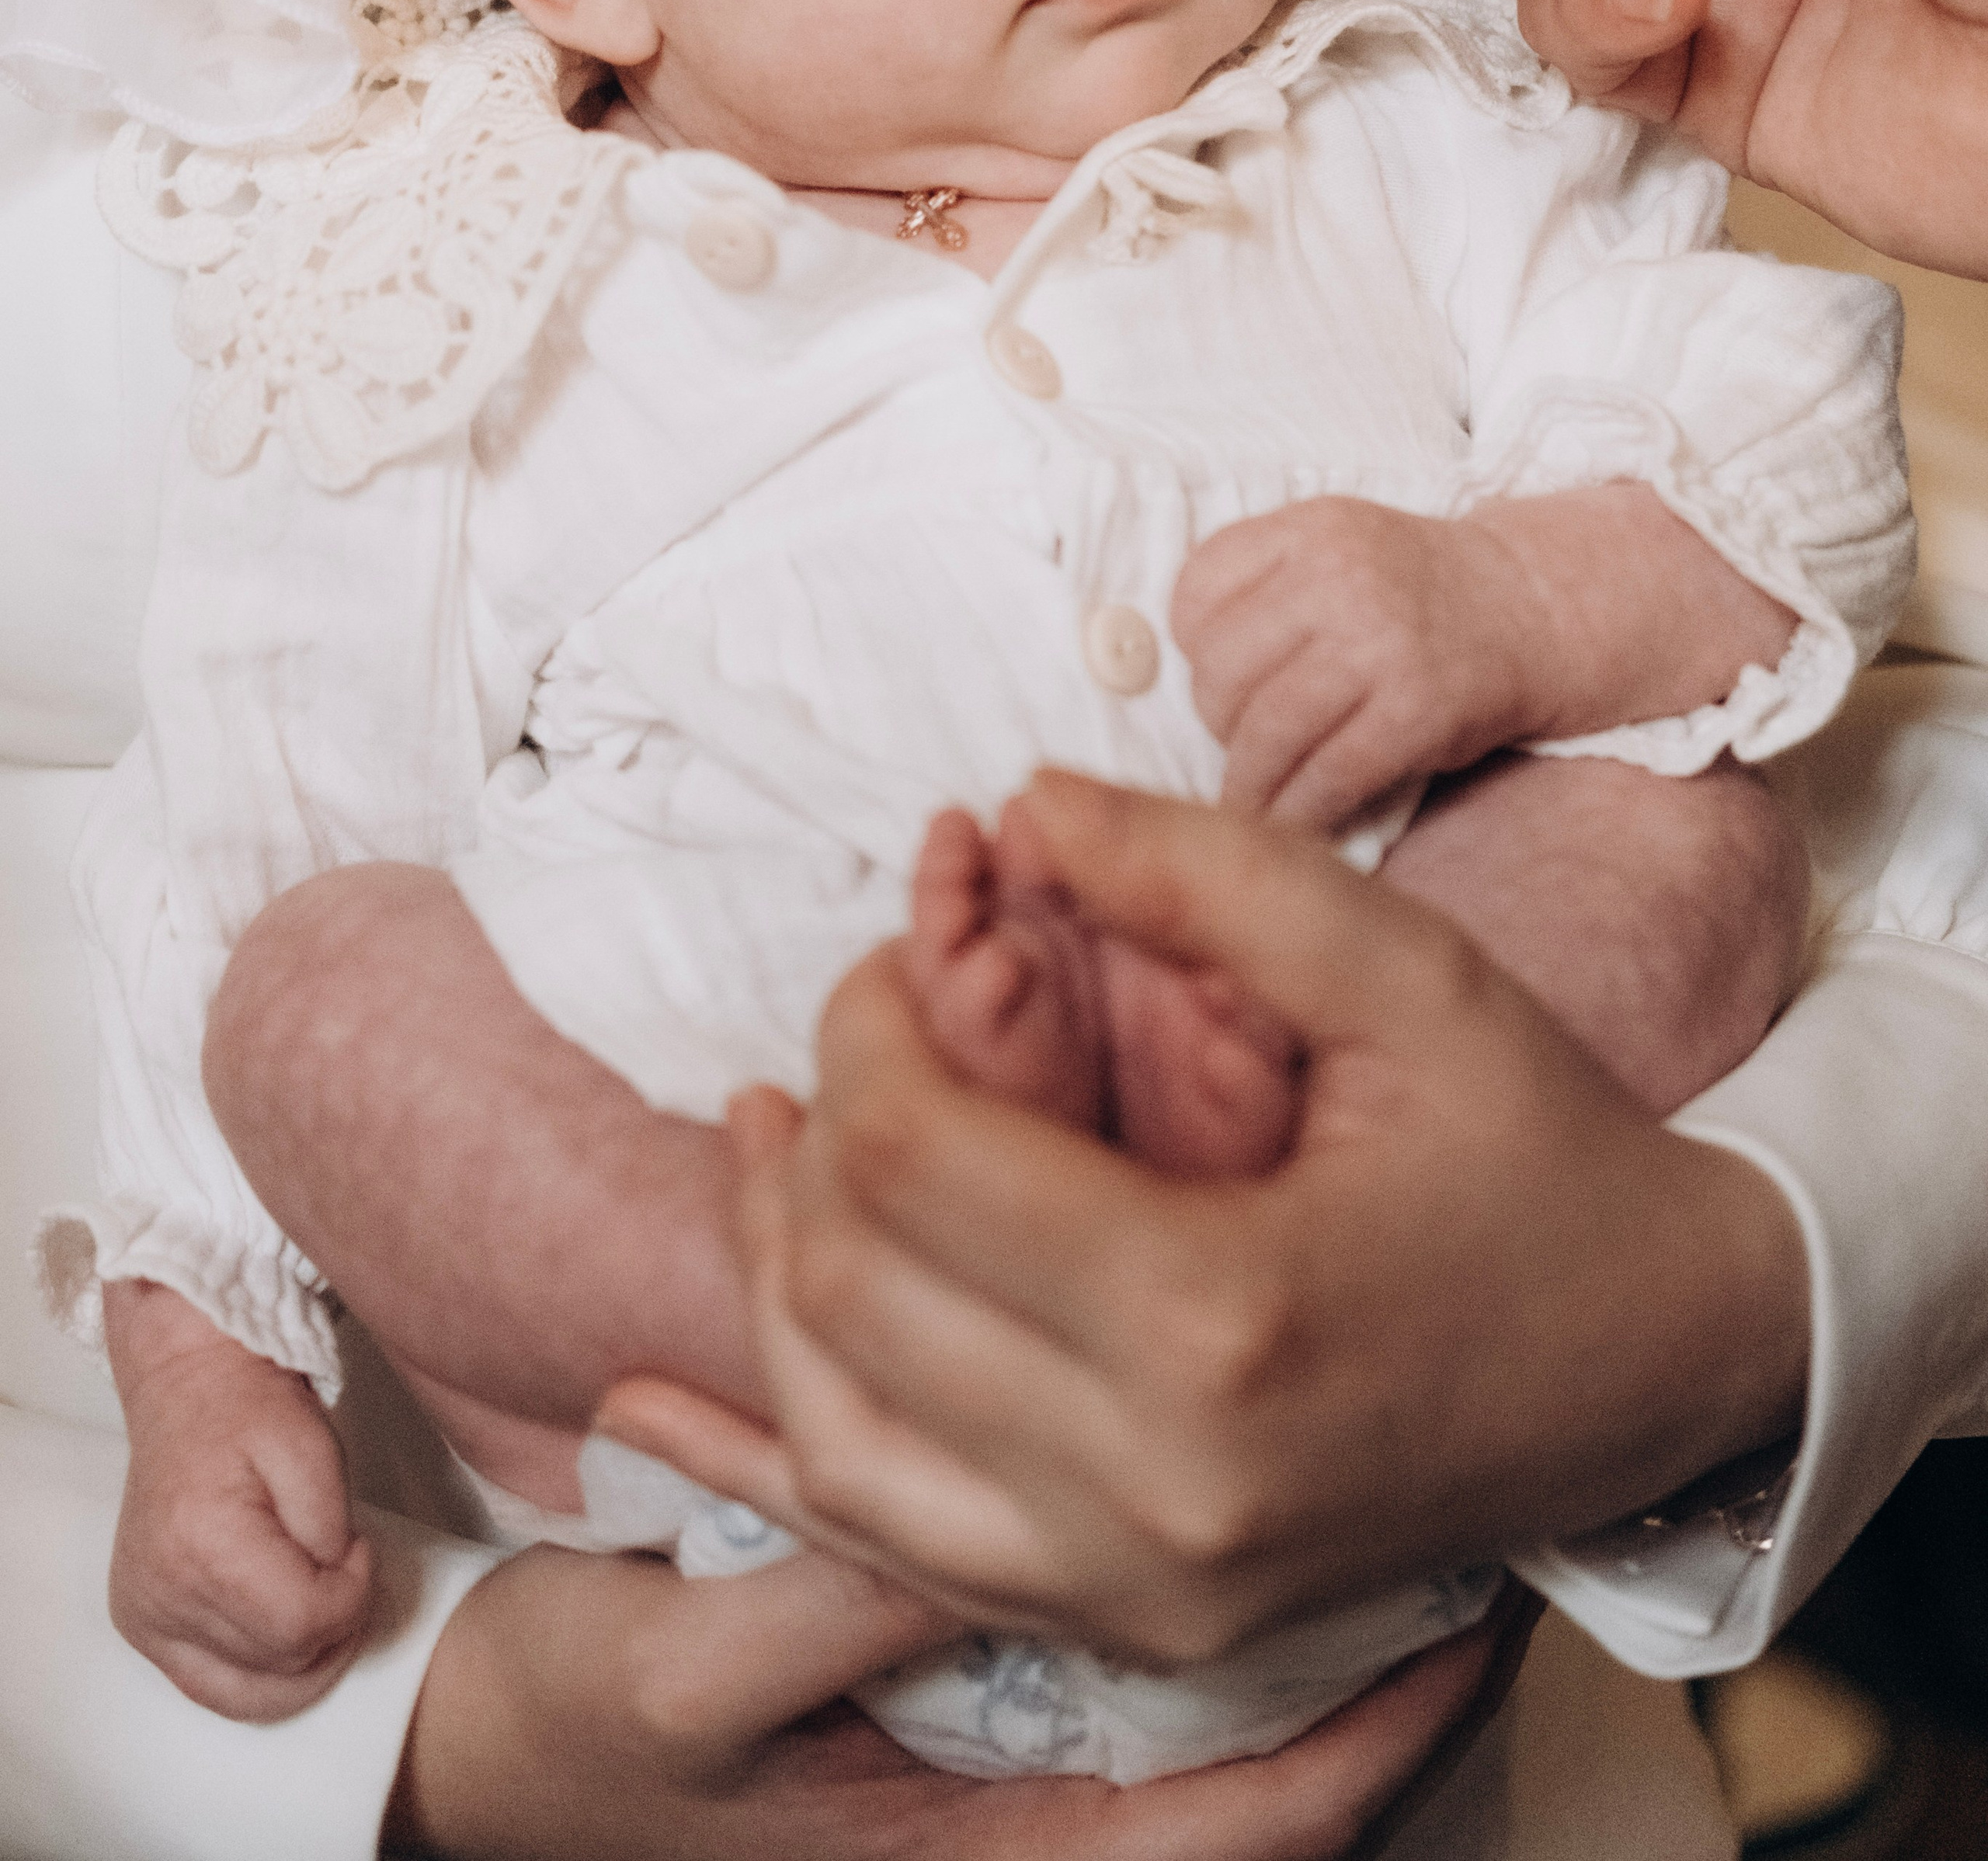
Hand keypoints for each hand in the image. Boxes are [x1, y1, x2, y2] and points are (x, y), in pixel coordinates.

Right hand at [102, 1278, 372, 1719]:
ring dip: (299, 1659)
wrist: (185, 1387)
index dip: (353, 1595)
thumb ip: (329, 1530)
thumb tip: (334, 1591)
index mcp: (205, 1546)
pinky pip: (209, 1687)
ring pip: (246, 1695)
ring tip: (317, 1599)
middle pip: (278, 1667)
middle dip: (332, 1628)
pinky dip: (257, 1670)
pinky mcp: (139, 1625)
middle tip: (344, 1573)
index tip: (360, 1547)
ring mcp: (143, 1617)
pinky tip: (280, 1622)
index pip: (303, 1625)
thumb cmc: (253, 1409)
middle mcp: (162, 1595)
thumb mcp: (315, 1449)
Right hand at [388, 1532, 1531, 1860]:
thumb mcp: (683, 1679)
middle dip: (1353, 1620)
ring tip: (1372, 1450)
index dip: (1384, 1711)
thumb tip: (1006, 1505)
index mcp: (986, 1852)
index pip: (1252, 1816)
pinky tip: (1164, 1427)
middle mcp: (1010, 1810)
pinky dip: (1125, 1526)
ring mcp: (980, 1744)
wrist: (449, 1757)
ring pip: (1171, 1665)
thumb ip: (839, 1599)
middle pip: (1246, 1736)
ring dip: (1252, 1557)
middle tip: (1465, 1482)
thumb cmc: (557, 1746)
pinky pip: (1070, 1609)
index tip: (1479, 1588)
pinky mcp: (933, 1678)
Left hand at [590, 775, 1806, 1667]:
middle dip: (813, 1133)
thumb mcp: (1402, 970)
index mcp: (1226, 1315)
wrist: (1664, 1360)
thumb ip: (1202, 871)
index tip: (889, 955)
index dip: (863, 1027)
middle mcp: (1164, 1490)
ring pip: (836, 1441)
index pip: (920, 1162)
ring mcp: (1144, 1589)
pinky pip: (893, 1553)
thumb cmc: (1537, 1148)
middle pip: (853, 1296)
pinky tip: (680, 1386)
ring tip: (769, 1145)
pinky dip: (783, 1453)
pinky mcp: (1138, 1630)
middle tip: (849, 1032)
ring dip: (771, 1279)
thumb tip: (1013, 804)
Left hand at [1172, 487, 1792, 826]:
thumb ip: (1259, 588)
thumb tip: (1151, 671)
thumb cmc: (1412, 593)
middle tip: (1242, 741)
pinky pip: (1325, 777)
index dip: (1193, 648)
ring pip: (1265, 731)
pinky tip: (1293, 822)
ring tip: (1251, 799)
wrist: (1533, 608)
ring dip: (1248, 782)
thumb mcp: (1335, 550)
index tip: (1215, 675)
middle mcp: (1342, 578)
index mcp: (1310, 528)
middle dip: (1220, 720)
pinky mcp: (1417, 711)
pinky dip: (1296, 812)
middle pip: (1222, 671)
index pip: (1195, 594)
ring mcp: (1382, 644)